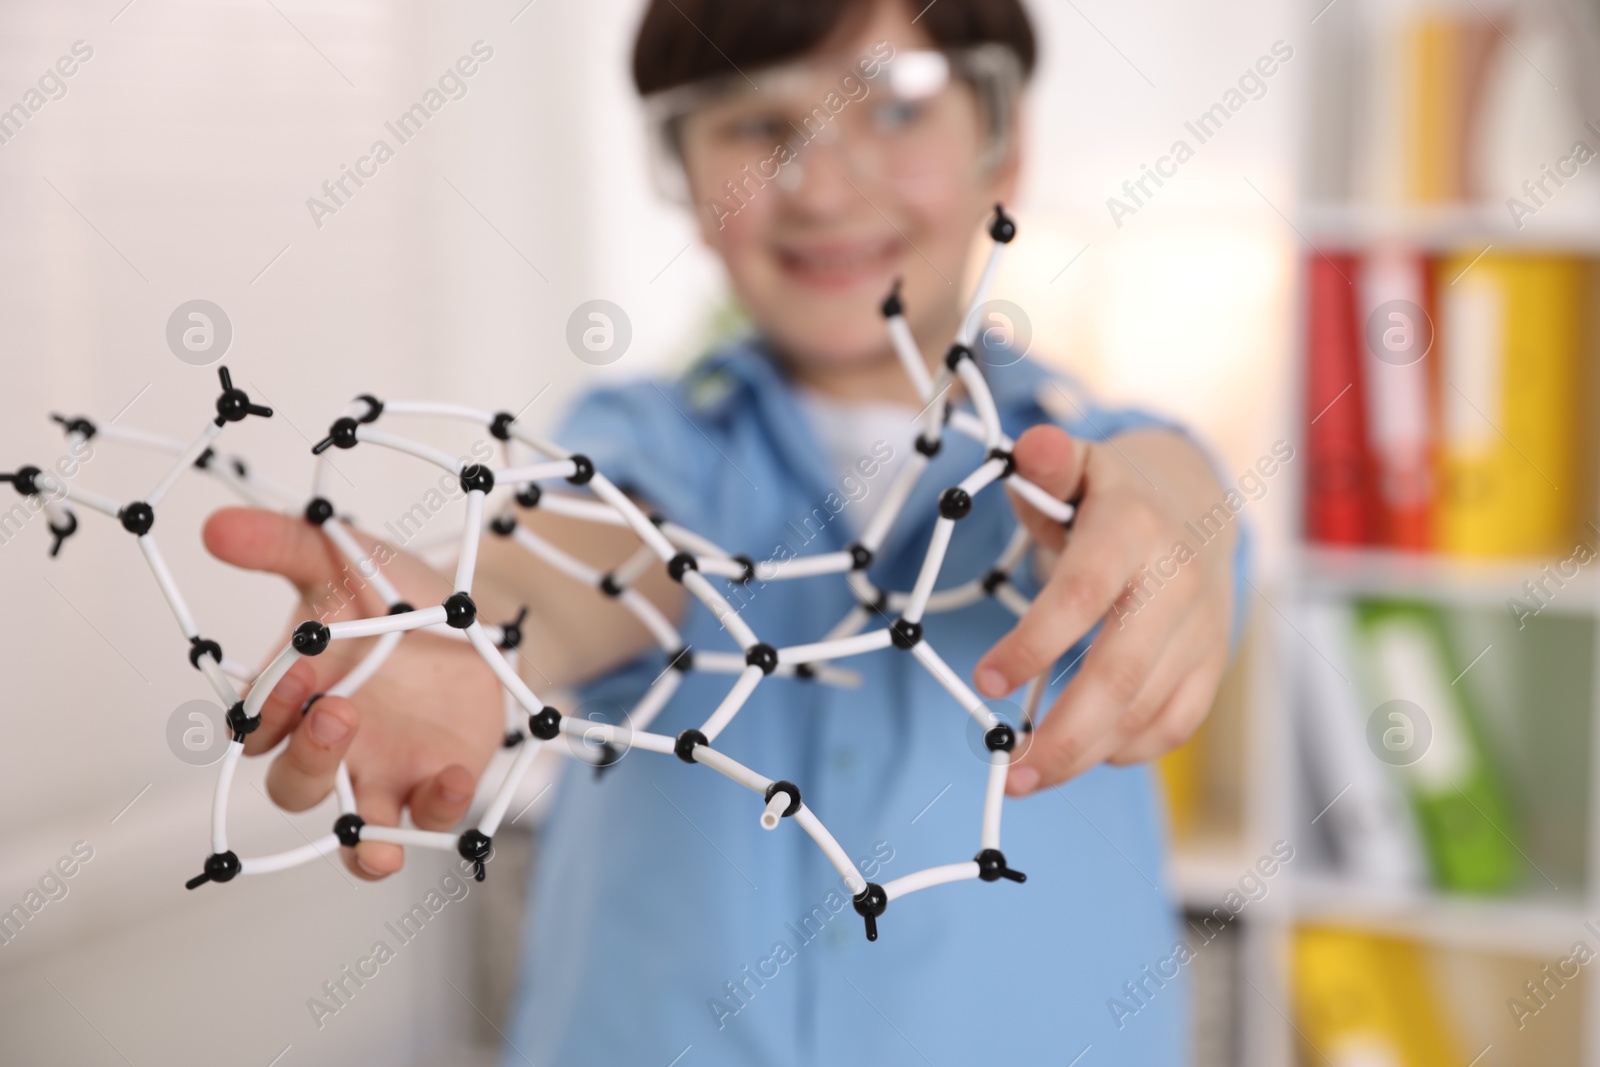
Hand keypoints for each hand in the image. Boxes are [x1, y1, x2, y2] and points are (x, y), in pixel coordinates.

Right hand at [204, 508, 507, 878]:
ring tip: (374, 829)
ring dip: (362, 839)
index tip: (298, 668)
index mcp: (296, 698)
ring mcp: (387, 773)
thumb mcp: (341, 556)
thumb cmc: (394, 591)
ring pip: (357, 836)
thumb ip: (282, 543)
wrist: (479, 607)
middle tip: (338, 711)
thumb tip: (216, 526)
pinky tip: (451, 778)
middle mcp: (334, 748)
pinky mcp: (439, 783)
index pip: (257, 728)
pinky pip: (431, 821)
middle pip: (297, 788)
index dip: (267, 712)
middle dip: (309, 762)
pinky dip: (439, 812)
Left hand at [973, 425, 1236, 795]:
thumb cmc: (1109, 496)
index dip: (1034, 644)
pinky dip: (1129, 749)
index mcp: (1132, 527)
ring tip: (1027, 774)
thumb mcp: (1077, 466)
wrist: (1196, 505)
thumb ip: (1048, 462)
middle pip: (1120, 673)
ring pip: (1146, 710)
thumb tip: (1034, 447)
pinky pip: (1175, 722)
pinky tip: (1087, 754)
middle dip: (1062, 733)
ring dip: (1084, 754)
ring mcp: (1201, 627)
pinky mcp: (1212, 660)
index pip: (1083, 594)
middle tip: (1008, 770)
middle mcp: (1176, 581)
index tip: (986, 682)